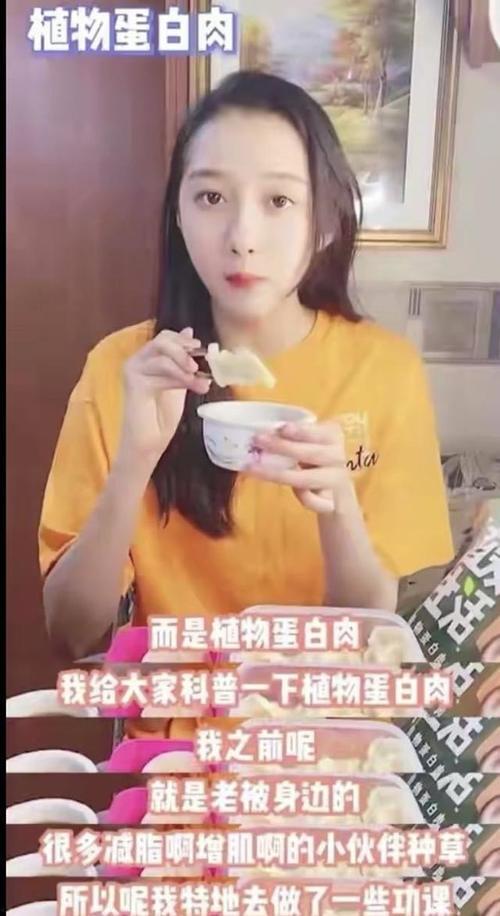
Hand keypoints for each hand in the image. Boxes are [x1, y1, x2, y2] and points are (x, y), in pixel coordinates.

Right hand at [118, 327, 210, 467]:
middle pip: (162, 340)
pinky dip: (180, 377)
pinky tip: (194, 387)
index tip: (200, 349)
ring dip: (186, 368)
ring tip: (201, 383)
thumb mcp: (178, 382)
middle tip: (198, 366)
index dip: (183, 340)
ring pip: (163, 354)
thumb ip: (182, 362)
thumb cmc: (161, 417)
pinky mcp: (134, 381)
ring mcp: (133, 370)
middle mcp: (136, 361)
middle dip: (184, 350)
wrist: (148, 443)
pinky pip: (161, 369)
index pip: (164, 337)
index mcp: (146, 360)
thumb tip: (189, 333)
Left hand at [244, 421, 354, 512]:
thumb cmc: (314, 457)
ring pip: (308, 479)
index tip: (283, 428)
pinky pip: (317, 502)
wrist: (335, 487)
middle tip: (258, 440)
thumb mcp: (308, 442)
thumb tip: (262, 435)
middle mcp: (338, 457)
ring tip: (254, 469)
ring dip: (280, 474)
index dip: (302, 431)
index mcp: (333, 437)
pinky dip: (306, 498)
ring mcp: (335, 481)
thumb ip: (291, 437)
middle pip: (312, 454)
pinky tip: (294, 492)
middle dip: (283, 447)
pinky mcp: (331, 501)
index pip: (320, 432)